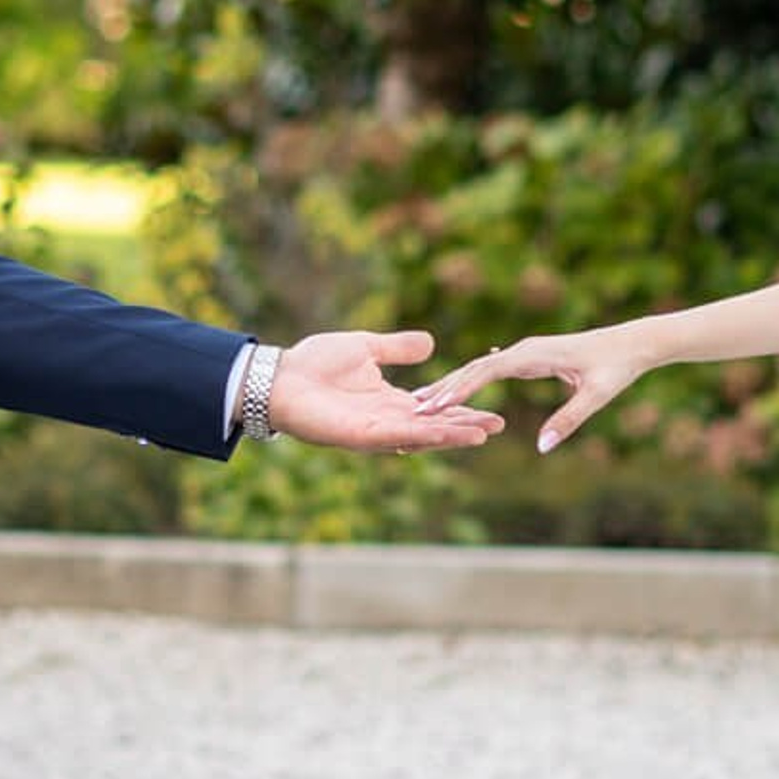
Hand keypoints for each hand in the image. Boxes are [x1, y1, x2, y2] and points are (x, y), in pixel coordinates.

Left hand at [266, 329, 503, 453]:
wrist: (279, 376)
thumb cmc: (313, 363)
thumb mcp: (366, 347)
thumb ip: (397, 348)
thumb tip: (431, 343)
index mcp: (388, 400)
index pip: (433, 407)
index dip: (461, 409)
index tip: (492, 408)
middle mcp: (385, 419)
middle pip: (434, 426)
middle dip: (465, 426)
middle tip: (500, 425)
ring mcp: (373, 431)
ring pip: (421, 435)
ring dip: (451, 435)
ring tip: (483, 434)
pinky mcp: (360, 435)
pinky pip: (398, 435)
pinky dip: (424, 435)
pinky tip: (446, 433)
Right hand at [410, 325, 650, 453]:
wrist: (632, 344)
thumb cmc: (616, 368)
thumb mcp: (596, 397)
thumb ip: (568, 420)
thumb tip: (542, 447)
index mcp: (534, 355)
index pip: (487, 369)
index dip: (459, 388)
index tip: (435, 405)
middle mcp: (524, 350)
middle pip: (475, 367)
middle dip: (446, 387)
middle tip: (416, 408)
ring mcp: (525, 352)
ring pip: (480, 367)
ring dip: (453, 384)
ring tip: (425, 402)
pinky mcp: (529, 358)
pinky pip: (491, 369)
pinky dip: (470, 381)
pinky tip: (453, 392)